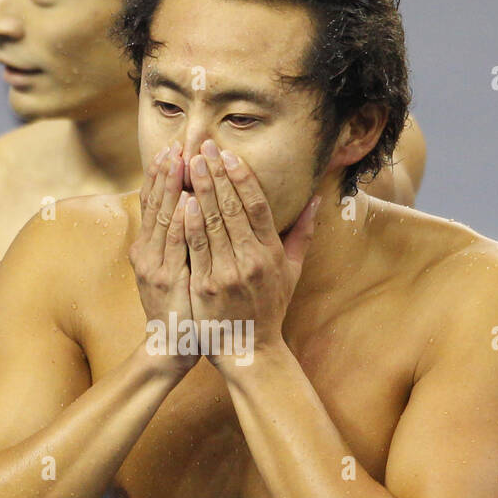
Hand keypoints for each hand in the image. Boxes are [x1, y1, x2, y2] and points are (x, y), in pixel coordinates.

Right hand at [129, 144, 197, 376]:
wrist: (173, 346)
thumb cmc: (181, 305)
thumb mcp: (173, 269)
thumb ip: (179, 239)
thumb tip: (189, 207)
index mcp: (149, 246)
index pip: (153, 200)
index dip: (161, 173)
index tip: (173, 147)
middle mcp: (147, 251)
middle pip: (155, 202)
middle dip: (166, 171)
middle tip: (178, 142)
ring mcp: (154, 266)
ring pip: (163, 218)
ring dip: (171, 188)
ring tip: (181, 160)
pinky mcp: (166, 282)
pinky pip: (176, 247)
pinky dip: (181, 223)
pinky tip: (188, 202)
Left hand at [183, 141, 320, 372]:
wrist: (249, 349)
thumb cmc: (269, 308)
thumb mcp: (292, 272)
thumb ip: (303, 233)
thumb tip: (316, 199)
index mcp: (270, 254)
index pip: (257, 207)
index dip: (242, 178)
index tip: (229, 156)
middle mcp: (250, 262)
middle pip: (232, 209)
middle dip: (216, 175)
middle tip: (202, 148)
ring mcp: (226, 274)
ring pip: (211, 224)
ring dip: (199, 191)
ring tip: (188, 164)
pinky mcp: (204, 287)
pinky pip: (195, 249)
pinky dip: (189, 223)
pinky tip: (182, 201)